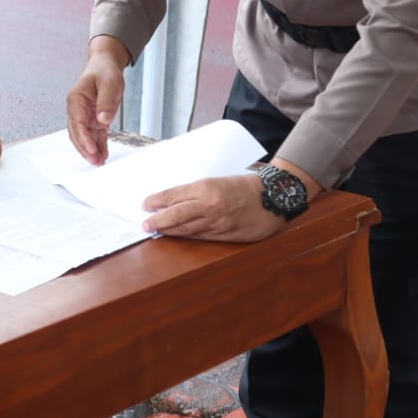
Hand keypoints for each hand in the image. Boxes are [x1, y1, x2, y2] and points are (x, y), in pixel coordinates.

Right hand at [66, 37, 129, 164]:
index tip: (91, 149)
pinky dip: (98, 145)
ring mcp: (86, 115)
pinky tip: (103, 154)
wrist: (106, 65)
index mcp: (76, 99)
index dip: (83, 138)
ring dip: (90, 150)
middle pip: (77, 133)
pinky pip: (95, 135)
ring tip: (99, 162)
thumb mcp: (109, 83)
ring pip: (85, 137)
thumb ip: (105, 101)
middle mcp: (77, 109)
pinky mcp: (95, 119)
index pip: (77, 123)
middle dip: (84, 148)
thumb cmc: (104, 70)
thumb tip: (102, 119)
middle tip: (95, 161)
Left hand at [143, 174, 284, 241]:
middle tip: (145, 224)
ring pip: (186, 229)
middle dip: (157, 220)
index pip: (173, 195)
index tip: (145, 204)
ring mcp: (217, 222)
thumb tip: (173, 199)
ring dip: (168, 231)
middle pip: (175, 215)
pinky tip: (176, 236)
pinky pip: (200, 237)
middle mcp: (209, 205)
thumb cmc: (244, 185)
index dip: (156, 201)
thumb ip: (196, 190)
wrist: (272, 198)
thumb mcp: (217, 181)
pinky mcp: (225, 235)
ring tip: (156, 231)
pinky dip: (185, 236)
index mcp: (205, 186)